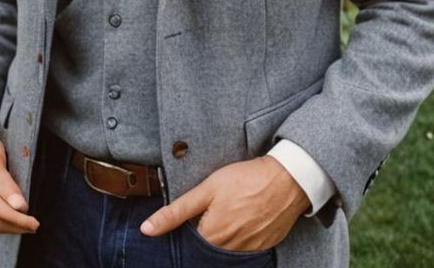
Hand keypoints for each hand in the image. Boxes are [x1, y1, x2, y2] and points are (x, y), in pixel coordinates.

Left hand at [139, 156, 309, 251]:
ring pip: (225, 253)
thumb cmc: (244, 179)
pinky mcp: (264, 249)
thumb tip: (146, 230)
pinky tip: (242, 219)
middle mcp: (229, 251)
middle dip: (203, 236)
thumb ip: (176, 212)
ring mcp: (249, 252)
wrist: (286, 179)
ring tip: (228, 214)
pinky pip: (245, 251)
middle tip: (212, 212)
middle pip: (206, 251)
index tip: (190, 217)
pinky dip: (239, 240)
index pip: (188, 246)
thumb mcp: (206, 189)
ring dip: (221, 239)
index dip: (185, 232)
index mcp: (212, 237)